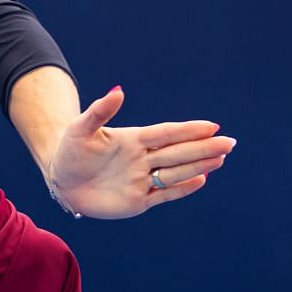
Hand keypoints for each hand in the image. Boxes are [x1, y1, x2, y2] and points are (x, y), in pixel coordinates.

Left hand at [46, 86, 234, 218]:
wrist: (62, 181)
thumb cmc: (71, 151)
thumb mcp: (81, 129)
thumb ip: (100, 111)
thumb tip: (118, 90)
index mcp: (134, 139)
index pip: (166, 133)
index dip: (188, 130)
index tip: (212, 126)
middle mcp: (143, 158)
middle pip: (178, 152)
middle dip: (204, 148)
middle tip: (230, 143)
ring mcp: (142, 180)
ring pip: (175, 172)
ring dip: (199, 165)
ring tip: (221, 158)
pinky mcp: (138, 201)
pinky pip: (164, 195)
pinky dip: (182, 188)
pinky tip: (201, 179)